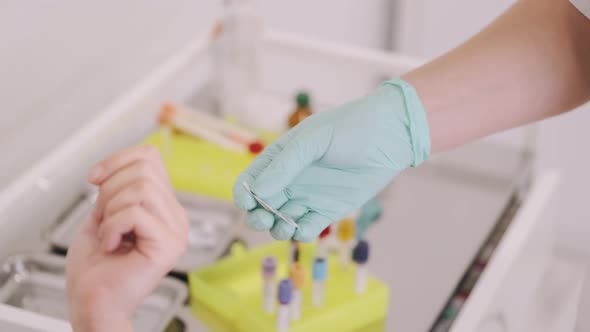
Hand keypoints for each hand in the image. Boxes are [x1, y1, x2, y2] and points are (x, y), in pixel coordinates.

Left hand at [66, 145, 188, 331]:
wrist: (92, 304)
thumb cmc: (95, 270)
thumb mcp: (102, 214)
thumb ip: (115, 189)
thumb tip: (116, 168)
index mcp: (163, 206)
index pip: (150, 157)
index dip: (118, 160)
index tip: (94, 179)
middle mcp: (175, 216)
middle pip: (145, 169)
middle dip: (110, 188)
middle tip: (104, 219)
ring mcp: (176, 231)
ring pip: (142, 188)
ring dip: (111, 209)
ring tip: (109, 234)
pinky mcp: (169, 245)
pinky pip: (135, 213)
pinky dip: (111, 227)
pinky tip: (112, 245)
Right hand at [233, 79, 429, 241]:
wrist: (390, 136)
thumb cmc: (350, 128)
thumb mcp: (313, 140)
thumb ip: (285, 165)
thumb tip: (258, 193)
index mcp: (279, 158)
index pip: (249, 181)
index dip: (243, 195)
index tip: (248, 202)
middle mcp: (289, 180)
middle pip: (261, 207)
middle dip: (258, 217)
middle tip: (267, 218)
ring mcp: (307, 197)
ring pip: (281, 222)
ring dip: (278, 229)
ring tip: (287, 224)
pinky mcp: (327, 211)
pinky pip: (306, 228)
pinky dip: (302, 233)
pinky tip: (308, 226)